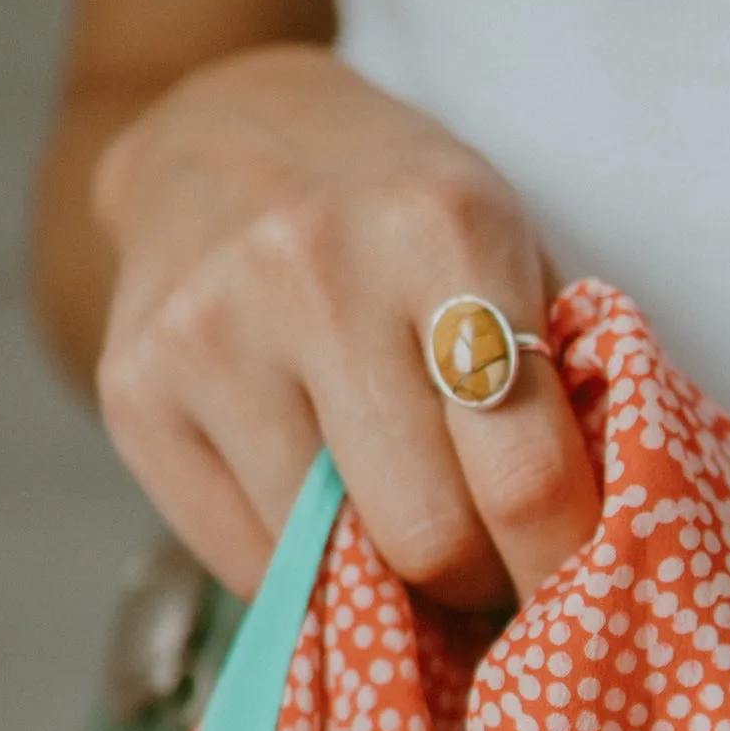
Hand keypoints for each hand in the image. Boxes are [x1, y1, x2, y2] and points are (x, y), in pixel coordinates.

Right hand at [91, 45, 599, 606]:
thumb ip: (555, 390)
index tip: (575, 598)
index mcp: (439, 228)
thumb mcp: (502, 250)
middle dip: (473, 579)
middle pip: (429, 539)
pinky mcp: (134, 391)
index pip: (525, 475)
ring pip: (331, 562)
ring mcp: (211, 333)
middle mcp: (315, 272)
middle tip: (485, 565)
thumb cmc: (394, 214)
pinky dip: (300, 567)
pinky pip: (248, 562)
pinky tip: (317, 509)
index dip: (560, 569)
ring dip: (383, 580)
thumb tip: (595, 562)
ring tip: (399, 530)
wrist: (217, 133)